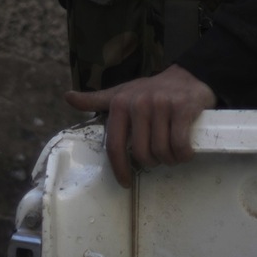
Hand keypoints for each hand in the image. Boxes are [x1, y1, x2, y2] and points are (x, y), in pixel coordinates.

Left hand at [65, 65, 214, 185]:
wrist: (188, 75)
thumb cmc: (152, 90)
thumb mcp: (122, 93)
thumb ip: (95, 99)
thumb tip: (68, 97)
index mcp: (120, 103)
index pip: (114, 146)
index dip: (119, 168)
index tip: (125, 182)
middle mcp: (139, 103)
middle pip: (141, 153)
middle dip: (151, 162)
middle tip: (158, 158)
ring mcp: (162, 104)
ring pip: (161, 151)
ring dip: (169, 159)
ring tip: (172, 154)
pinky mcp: (183, 108)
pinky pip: (179, 144)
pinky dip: (183, 154)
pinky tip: (185, 152)